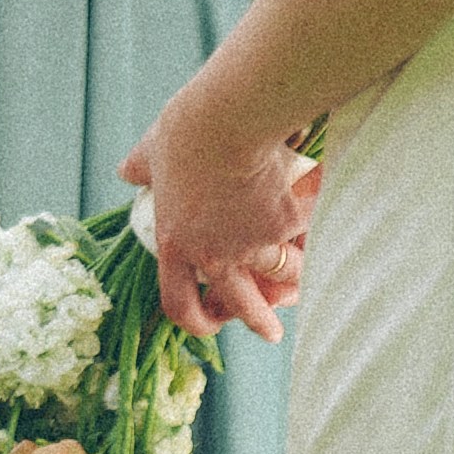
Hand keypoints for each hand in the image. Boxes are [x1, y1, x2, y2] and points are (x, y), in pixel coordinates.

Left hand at [117, 88, 314, 338]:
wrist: (227, 120)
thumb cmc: (185, 131)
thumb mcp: (151, 152)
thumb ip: (140, 167)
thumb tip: (125, 170)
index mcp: (176, 245)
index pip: (179, 303)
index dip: (195, 321)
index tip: (210, 324)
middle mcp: (214, 256)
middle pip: (240, 307)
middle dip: (260, 324)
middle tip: (271, 332)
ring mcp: (253, 246)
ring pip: (283, 276)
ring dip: (296, 278)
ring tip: (306, 276)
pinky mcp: (286, 226)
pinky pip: (307, 237)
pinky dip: (317, 230)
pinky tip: (327, 225)